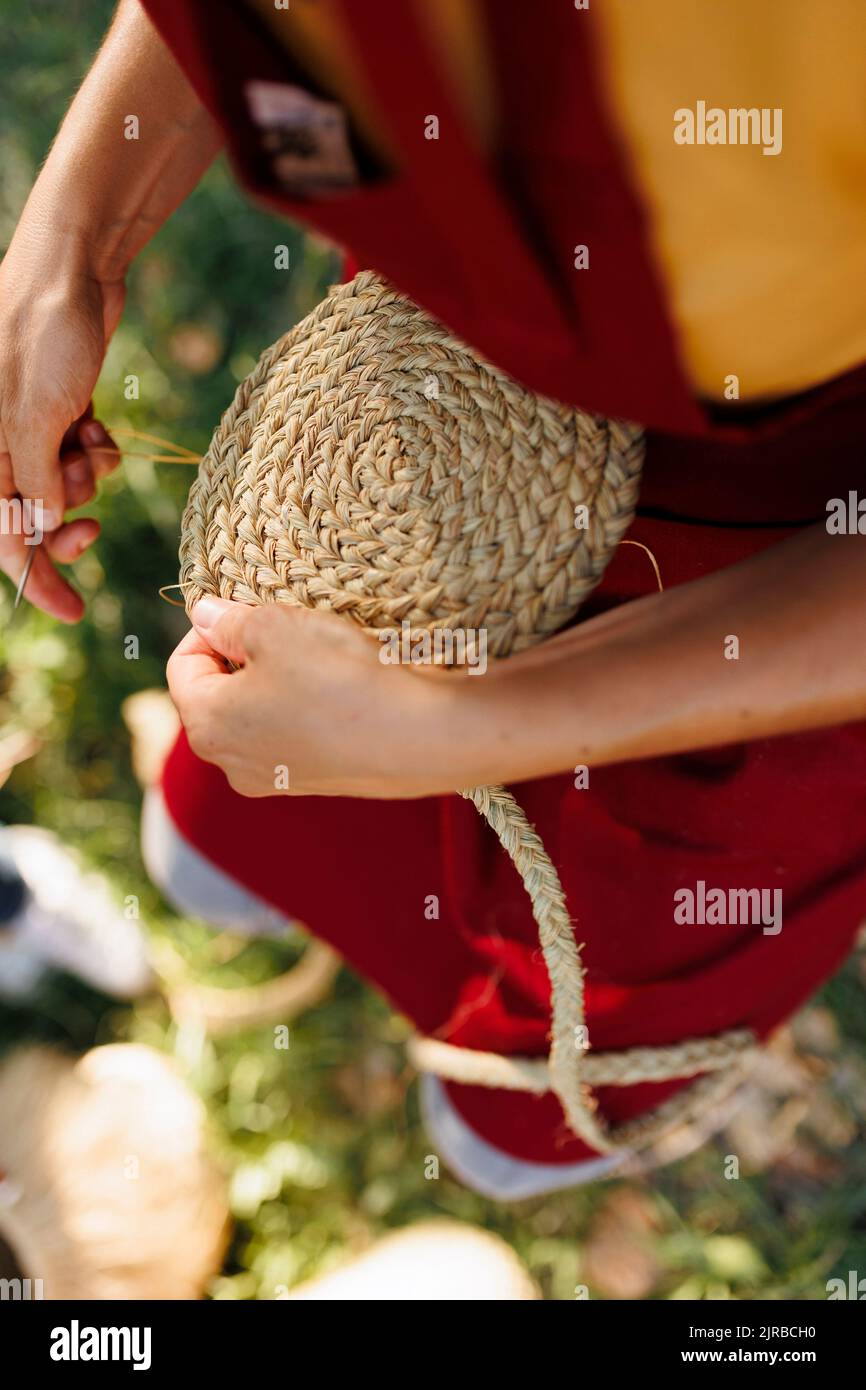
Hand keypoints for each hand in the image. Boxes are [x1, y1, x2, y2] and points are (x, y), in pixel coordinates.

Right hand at [0, 230, 123, 619]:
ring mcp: (28, 423)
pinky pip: (79, 453)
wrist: (73, 268)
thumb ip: (35, 481)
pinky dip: (94, 447)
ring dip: (83, 478)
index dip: (31, 576)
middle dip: (63, 527)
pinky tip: (96, 423)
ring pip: (61, 486)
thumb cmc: (42, 334)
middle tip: (94, 533)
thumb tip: (42, 529)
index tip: (71, 609)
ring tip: (88, 444)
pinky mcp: (59, 408)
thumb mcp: (37, 417)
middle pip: (29, 516)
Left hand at [166, 597, 485, 797]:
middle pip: (216, 695)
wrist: (420, 735)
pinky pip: (293, 735)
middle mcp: (230, 762)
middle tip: (283, 628)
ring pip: (256, 716)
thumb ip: (229, 621)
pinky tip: (339, 689)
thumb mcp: (275, 626)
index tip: (245, 608)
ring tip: (315, 657)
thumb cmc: (340, 678)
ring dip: (275, 682)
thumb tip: (204, 616)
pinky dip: (305, 708)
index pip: (181, 665)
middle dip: (241, 657)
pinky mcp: (314, 782)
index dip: (208, 627)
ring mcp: (273, 778)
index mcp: (206, 724)